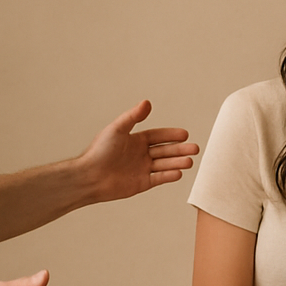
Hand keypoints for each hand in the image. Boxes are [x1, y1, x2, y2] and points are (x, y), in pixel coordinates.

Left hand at [79, 100, 198, 201]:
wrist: (90, 176)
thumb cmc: (99, 151)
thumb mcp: (118, 129)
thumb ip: (133, 117)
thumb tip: (147, 102)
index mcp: (136, 140)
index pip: (158, 136)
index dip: (171, 135)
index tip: (185, 134)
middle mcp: (140, 154)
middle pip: (165, 150)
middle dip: (180, 149)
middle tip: (195, 148)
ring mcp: (142, 169)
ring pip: (164, 164)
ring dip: (177, 162)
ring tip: (190, 161)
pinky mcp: (141, 183)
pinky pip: (159, 178)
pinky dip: (169, 175)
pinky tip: (179, 173)